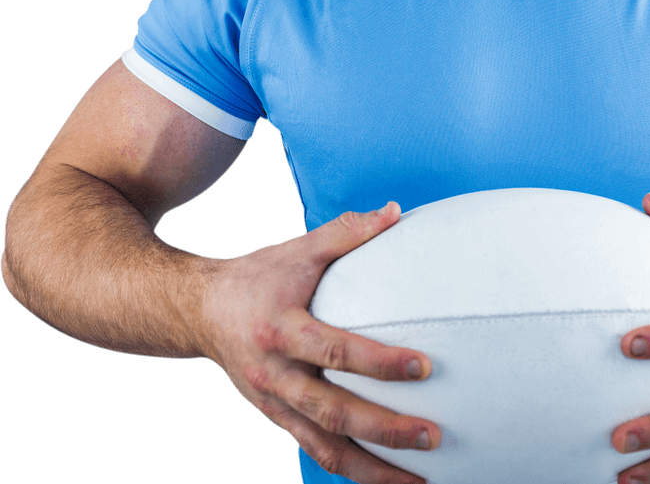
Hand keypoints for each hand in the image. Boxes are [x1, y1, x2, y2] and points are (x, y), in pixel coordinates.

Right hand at [201, 203, 440, 483]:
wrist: (199, 311)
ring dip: (374, 468)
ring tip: (422, 480)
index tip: (424, 368)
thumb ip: (347, 232)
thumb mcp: (298, 248)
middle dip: (385, 428)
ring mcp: (273, 404)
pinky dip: (351, 471)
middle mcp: (274, 375)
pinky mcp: (277, 419)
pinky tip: (387, 479)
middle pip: (332, 412)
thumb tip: (395, 211)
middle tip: (432, 436)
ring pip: (325, 447)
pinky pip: (316, 452)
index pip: (333, 352)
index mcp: (280, 330)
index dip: (378, 363)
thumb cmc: (258, 276)